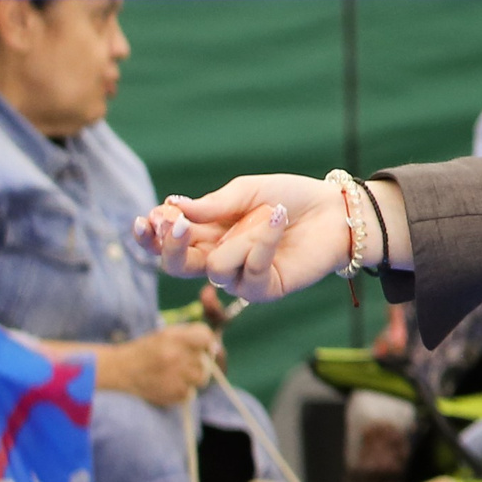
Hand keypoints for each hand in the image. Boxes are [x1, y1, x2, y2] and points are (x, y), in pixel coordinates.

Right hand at [100, 322, 219, 405]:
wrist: (118, 371)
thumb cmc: (146, 351)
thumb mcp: (165, 335)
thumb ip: (192, 336)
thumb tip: (216, 346)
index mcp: (173, 337)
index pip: (207, 337)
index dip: (207, 343)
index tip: (202, 348)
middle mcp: (175, 355)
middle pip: (207, 361)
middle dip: (198, 363)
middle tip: (182, 363)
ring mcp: (175, 375)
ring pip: (201, 378)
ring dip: (192, 377)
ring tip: (175, 374)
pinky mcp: (173, 393)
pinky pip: (190, 392)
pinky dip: (182, 390)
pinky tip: (167, 384)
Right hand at [137, 175, 340, 301]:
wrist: (333, 211)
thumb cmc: (288, 197)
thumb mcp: (247, 192)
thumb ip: (213, 205)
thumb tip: (174, 207)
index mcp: (206, 234)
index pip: (167, 242)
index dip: (152, 235)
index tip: (147, 217)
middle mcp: (218, 258)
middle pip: (177, 266)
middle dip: (171, 246)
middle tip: (176, 224)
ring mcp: (241, 277)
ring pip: (216, 269)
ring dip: (241, 238)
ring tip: (268, 212)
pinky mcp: (266, 289)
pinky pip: (251, 273)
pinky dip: (262, 244)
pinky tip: (276, 218)